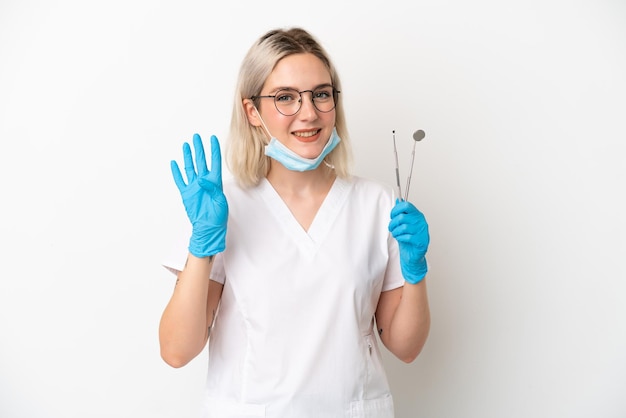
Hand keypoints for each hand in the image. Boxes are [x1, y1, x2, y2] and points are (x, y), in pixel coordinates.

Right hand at [170, 134, 227, 257]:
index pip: (214, 162)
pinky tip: (174, 163)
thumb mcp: (220, 201)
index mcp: (215, 182)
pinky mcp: (186, 193)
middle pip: (201, 161)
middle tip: (196, 137)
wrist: (208, 227)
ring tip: (186, 145)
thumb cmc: (218, 215)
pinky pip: (180, 180)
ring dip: (188, 156)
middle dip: (199, 148)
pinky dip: (176, 172)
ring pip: (190, 168)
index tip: (213, 138)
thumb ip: (212, 188)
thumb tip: (202, 179)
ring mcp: (194, 187)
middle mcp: (204, 182)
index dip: (214, 150)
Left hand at [388, 199, 429, 283]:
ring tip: (395, 234)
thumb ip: (402, 212)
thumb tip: (398, 200)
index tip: (391, 216)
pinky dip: (400, 238)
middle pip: (402, 217)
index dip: (396, 210)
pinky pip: (407, 237)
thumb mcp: (403, 224)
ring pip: (403, 227)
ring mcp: (422, 232)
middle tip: (391, 228)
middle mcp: (421, 222)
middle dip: (392, 223)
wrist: (412, 255)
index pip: (406, 205)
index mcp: (417, 215)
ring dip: (395, 232)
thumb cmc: (408, 239)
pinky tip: (401, 239)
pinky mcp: (421, 241)